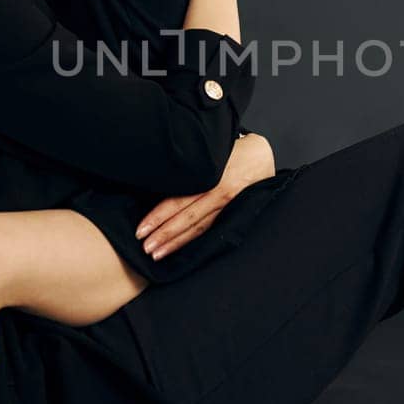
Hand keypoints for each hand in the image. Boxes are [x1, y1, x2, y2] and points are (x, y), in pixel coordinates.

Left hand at [136, 133, 274, 259]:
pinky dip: (192, 239)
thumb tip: (161, 175)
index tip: (141, 229)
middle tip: (145, 248)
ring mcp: (226, 204)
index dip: (158, 216)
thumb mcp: (211, 152)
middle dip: (164, 234)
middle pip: (186, 218)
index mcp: (210, 176)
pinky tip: (178, 248)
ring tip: (157, 253)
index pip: (178, 200)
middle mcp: (218, 192)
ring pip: (197, 227)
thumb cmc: (232, 149)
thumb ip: (190, 166)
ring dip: (176, 242)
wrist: (262, 154)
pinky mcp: (231, 211)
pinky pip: (209, 227)